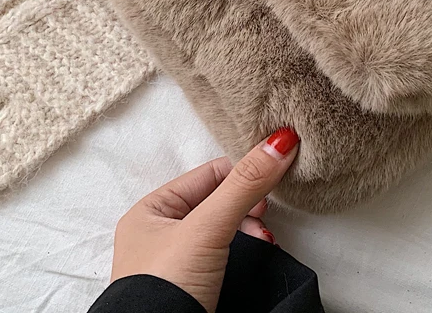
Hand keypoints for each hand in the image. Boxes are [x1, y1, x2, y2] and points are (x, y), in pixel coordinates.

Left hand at [110, 128, 299, 312]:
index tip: (269, 185)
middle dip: (249, 207)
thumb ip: (244, 185)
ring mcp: (177, 261)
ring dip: (250, 231)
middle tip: (264, 219)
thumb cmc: (164, 291)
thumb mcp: (207, 228)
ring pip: (226, 228)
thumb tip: (280, 140)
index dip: (242, 176)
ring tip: (263, 241)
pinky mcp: (193, 285)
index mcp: (151, 210)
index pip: (210, 174)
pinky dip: (245, 251)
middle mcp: (160, 233)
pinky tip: (257, 254)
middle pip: (220, 200)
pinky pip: (226, 253)